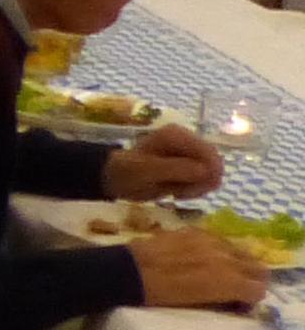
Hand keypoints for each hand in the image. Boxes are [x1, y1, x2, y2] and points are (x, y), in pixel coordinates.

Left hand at [105, 124, 224, 201]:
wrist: (116, 180)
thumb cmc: (127, 171)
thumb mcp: (148, 171)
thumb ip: (177, 169)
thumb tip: (206, 170)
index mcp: (177, 135)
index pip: (209, 153)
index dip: (208, 174)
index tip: (190, 191)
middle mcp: (187, 141)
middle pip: (214, 164)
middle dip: (201, 183)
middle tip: (179, 194)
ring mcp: (189, 154)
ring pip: (211, 174)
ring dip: (197, 188)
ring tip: (175, 192)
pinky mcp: (190, 166)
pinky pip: (204, 180)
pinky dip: (194, 190)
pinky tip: (177, 192)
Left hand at [128, 225, 272, 311]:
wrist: (131, 271)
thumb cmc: (161, 295)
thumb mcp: (198, 303)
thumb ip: (223, 299)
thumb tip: (237, 300)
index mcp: (228, 281)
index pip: (260, 290)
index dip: (251, 298)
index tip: (240, 302)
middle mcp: (227, 258)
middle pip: (259, 269)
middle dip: (252, 280)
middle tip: (237, 287)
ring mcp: (214, 241)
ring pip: (242, 252)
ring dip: (238, 263)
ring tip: (221, 271)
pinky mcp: (198, 230)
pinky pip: (221, 240)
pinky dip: (220, 250)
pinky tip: (204, 257)